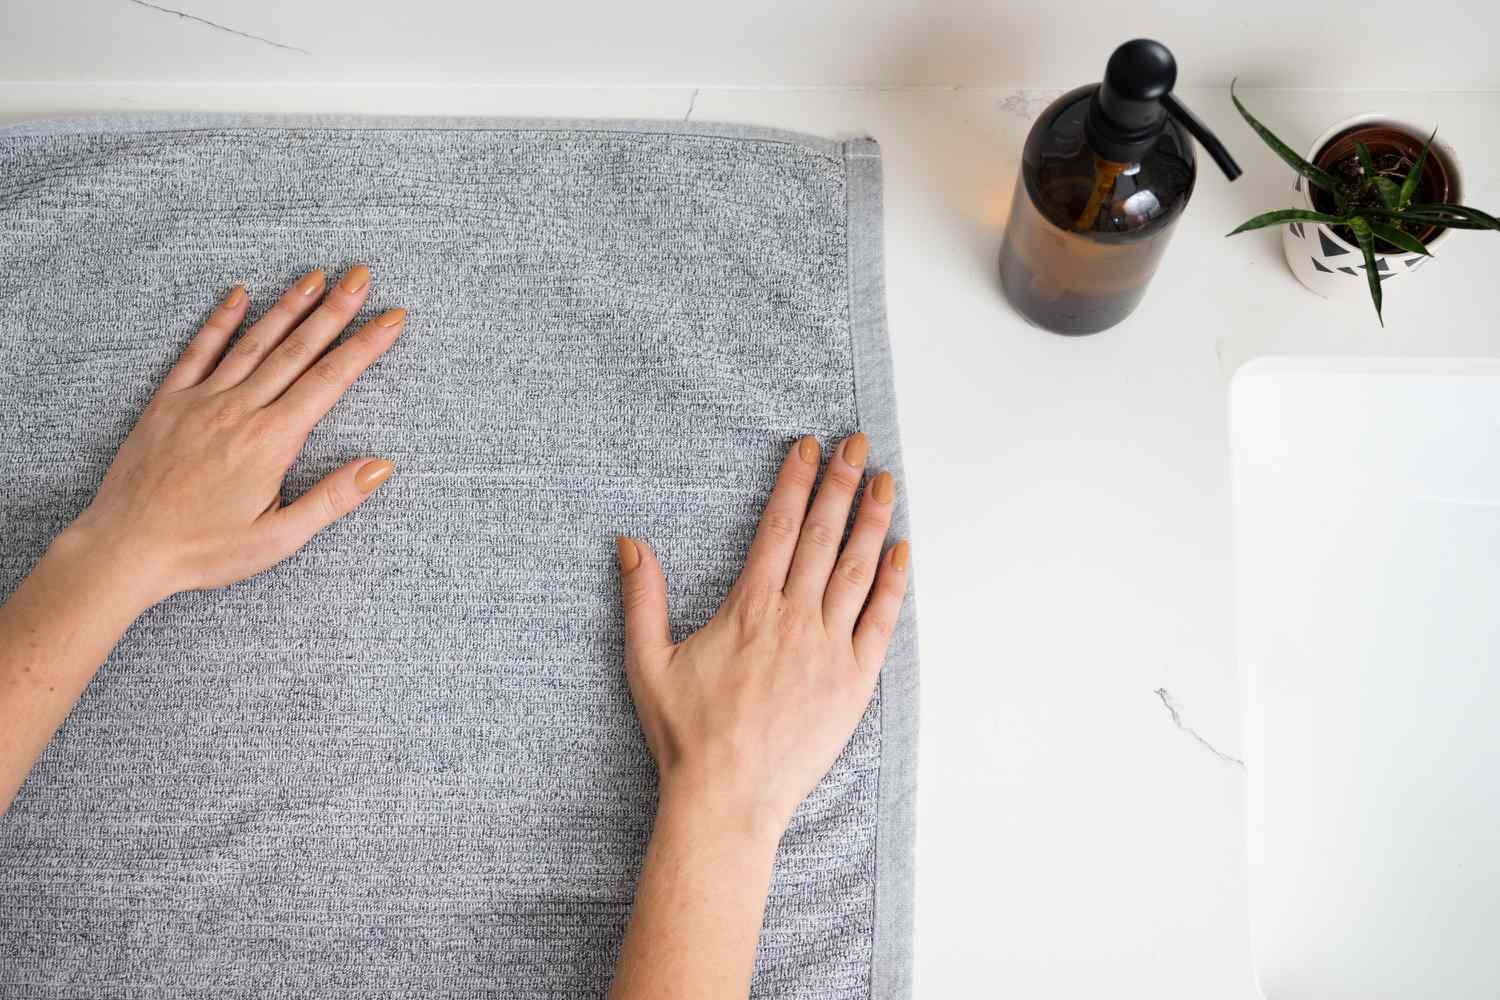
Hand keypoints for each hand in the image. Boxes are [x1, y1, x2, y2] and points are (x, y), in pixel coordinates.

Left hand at [61, 266, 405, 608]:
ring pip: (254, 342)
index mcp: (271, 441)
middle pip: (297, 349)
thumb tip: (381, 466)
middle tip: (361, 276)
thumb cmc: (204, 551)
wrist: (124, 550)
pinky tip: (238, 294)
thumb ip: (332, 498)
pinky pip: (199, 351)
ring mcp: (201, 401)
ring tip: (316, 276)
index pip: (331, 380)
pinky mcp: (168, 403)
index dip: (366, 345)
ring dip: (288, 306)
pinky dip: (220, 320)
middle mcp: (239, 410)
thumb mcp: (279, 538)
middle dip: (334, 309)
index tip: (392, 318)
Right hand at [615, 433, 909, 841]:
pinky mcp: (853, 681)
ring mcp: (829, 648)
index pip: (780, 527)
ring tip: (886, 482)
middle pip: (824, 535)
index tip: (811, 447)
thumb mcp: (647, 661)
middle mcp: (793, 618)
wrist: (726, 798)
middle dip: (841, 483)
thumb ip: (642, 598)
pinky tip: (901, 553)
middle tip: (858, 443)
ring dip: (873, 521)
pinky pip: (881, 622)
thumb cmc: (686, 734)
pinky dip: (893, 584)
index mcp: (748, 607)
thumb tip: (630, 542)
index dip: (797, 482)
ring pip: (858, 570)